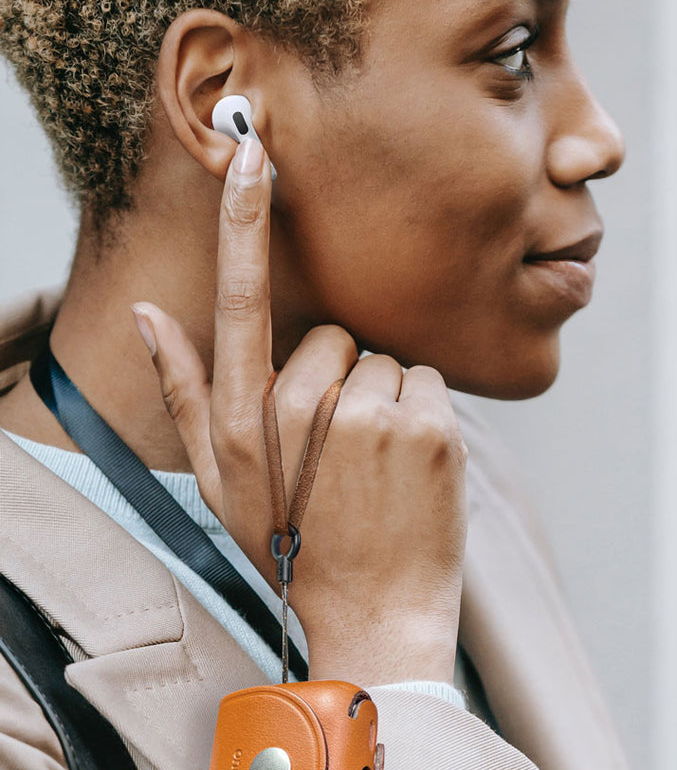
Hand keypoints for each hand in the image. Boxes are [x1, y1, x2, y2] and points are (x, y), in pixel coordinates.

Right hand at [133, 137, 466, 685]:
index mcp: (246, 420)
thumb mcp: (223, 484)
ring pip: (384, 360)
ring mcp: (373, 416)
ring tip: (377, 468)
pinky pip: (428, 379)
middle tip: (342, 453)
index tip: (254, 156)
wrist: (379, 613)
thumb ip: (186, 394)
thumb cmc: (296, 550)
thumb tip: (152, 315)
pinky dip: (425, 414)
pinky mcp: (432, 427)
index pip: (240, 300)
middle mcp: (304, 408)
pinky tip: (410, 467)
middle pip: (333, 338)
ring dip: (384, 402)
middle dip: (340, 381)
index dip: (244, 223)